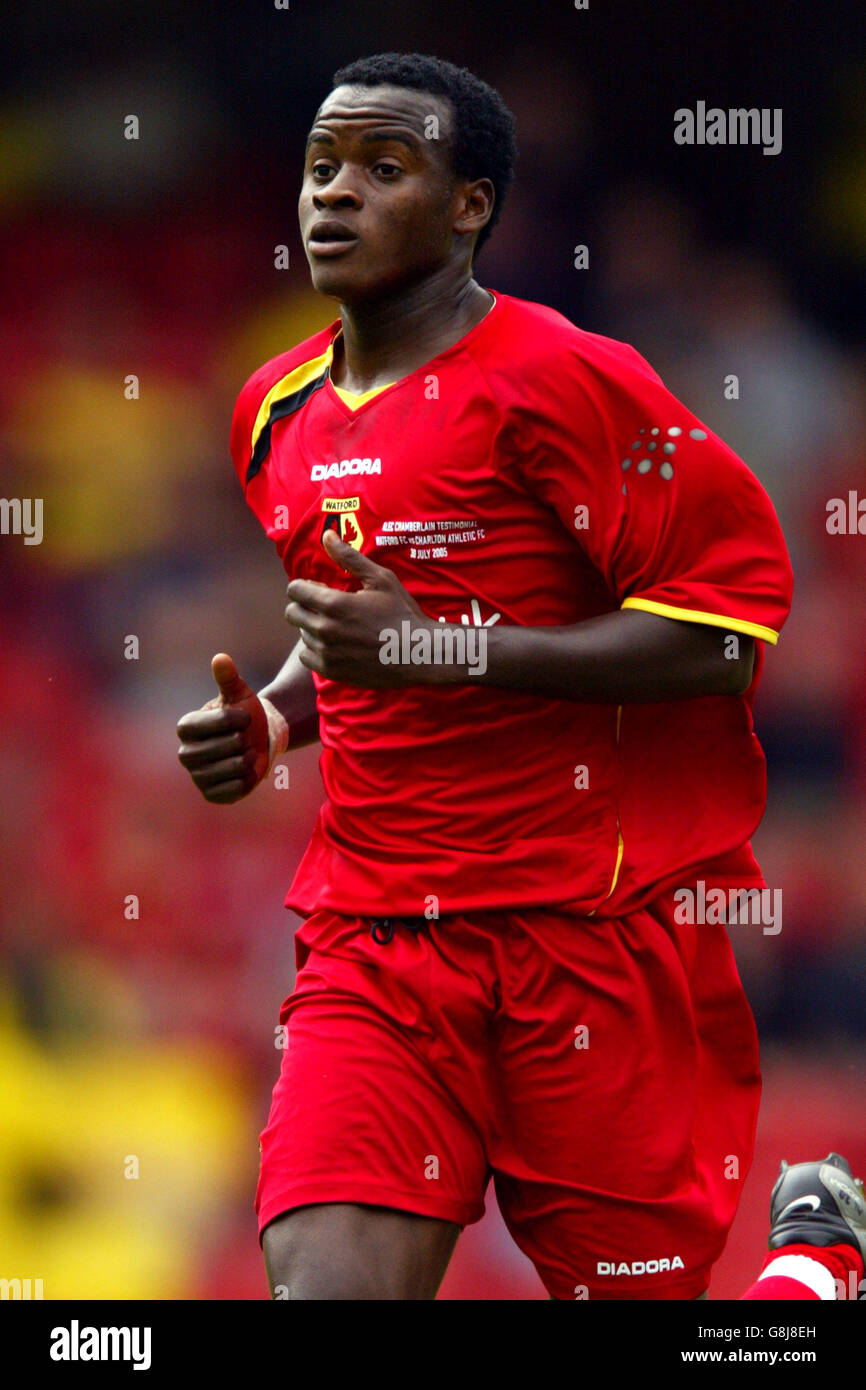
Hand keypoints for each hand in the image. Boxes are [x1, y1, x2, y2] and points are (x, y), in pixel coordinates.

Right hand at [176, 653, 270, 802]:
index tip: (247, 716)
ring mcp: (197, 776)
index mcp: (186, 727)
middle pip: (224, 747)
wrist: (256, 741)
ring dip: (250, 758)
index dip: (235, 719)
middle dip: (244, 740)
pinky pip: (236, 790)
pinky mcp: (211, 795)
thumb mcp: (238, 693)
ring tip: (249, 752)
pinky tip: (248, 770)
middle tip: (247, 738)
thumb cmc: (244, 715)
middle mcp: (185, 753)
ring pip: (233, 769)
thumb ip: (228, 678)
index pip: (213, 723)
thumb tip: (220, 658)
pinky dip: (250, 779)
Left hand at [285, 528, 435, 686]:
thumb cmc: (401, 613)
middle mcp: (324, 629)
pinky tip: (335, 644)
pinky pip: (307, 657)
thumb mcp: (380, 579)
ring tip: (337, 626)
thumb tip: (327, 535)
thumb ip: (349, 557)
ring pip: (301, 634)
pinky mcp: (331, 671)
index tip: (321, 588)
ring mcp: (326, 653)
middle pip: (292, 612)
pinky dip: (316, 649)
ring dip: (312, 627)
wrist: (417, 654)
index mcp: (333, 604)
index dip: (305, 586)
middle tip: (327, 607)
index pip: (294, 590)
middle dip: (305, 605)